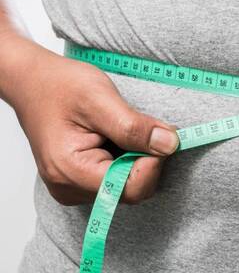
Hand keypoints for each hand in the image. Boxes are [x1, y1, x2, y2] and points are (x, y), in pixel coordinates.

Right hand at [2, 34, 178, 204]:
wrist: (35, 82)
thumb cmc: (60, 86)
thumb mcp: (101, 99)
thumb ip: (135, 126)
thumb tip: (170, 144)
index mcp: (71, 171)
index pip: (130, 188)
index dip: (154, 162)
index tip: (160, 134)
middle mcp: (70, 188)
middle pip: (131, 189)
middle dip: (147, 158)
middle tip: (143, 127)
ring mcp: (75, 186)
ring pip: (128, 184)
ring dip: (137, 157)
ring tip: (120, 129)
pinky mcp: (82, 180)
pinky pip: (119, 178)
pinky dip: (127, 157)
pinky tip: (115, 137)